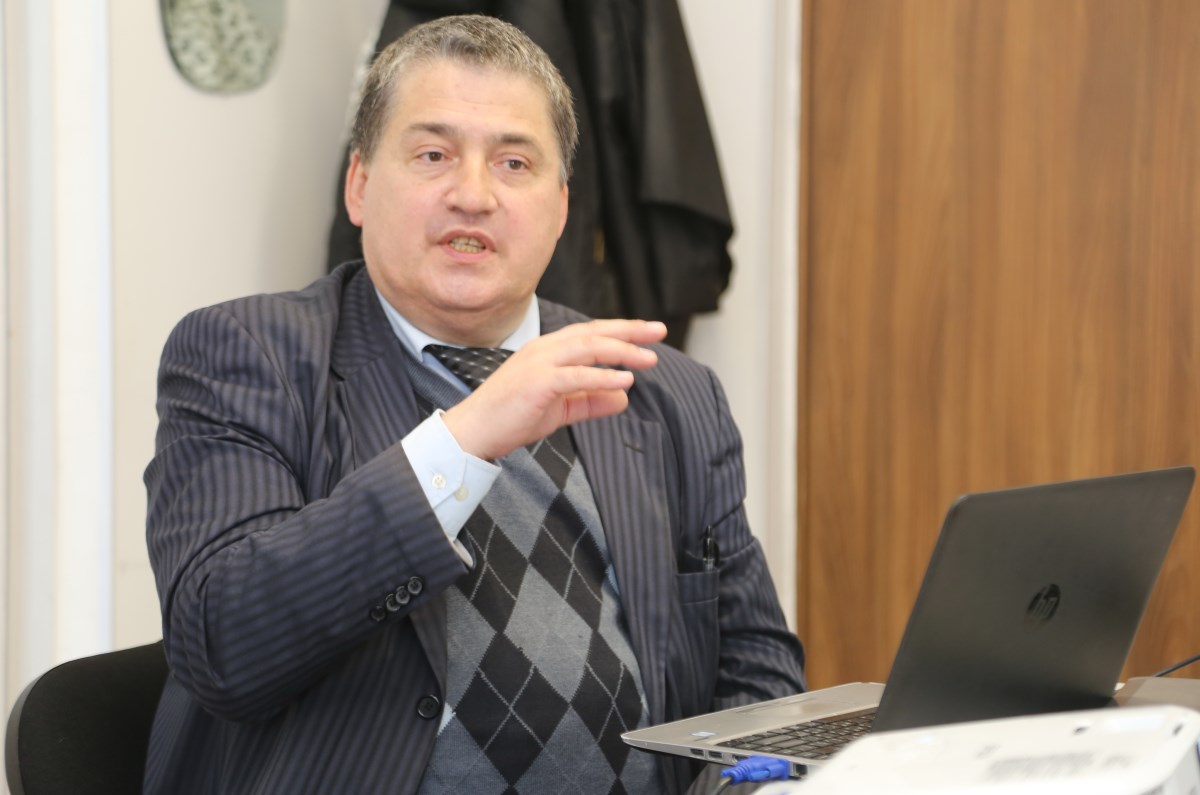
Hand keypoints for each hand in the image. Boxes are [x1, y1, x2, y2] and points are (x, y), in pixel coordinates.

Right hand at [442, 319, 666, 460]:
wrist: (474, 431)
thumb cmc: (513, 417)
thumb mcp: (561, 409)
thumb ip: (591, 400)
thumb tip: (624, 398)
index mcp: (548, 350)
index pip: (591, 333)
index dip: (622, 330)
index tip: (649, 332)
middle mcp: (544, 348)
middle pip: (594, 333)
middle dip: (629, 331)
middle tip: (659, 332)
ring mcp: (539, 363)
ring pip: (588, 349)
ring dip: (622, 352)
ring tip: (649, 359)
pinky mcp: (537, 382)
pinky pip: (576, 376)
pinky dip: (602, 376)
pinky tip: (625, 380)